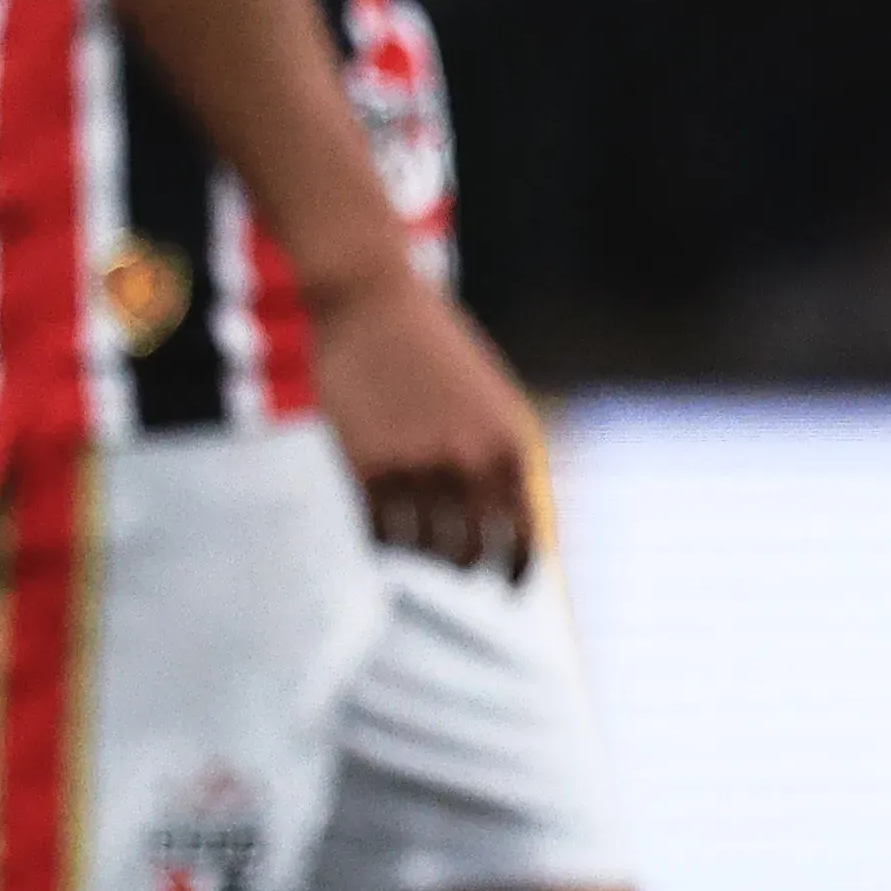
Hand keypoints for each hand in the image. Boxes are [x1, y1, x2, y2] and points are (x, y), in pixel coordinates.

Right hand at [311, 254, 544, 574]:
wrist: (372, 302)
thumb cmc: (433, 349)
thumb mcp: (490, 399)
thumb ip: (501, 459)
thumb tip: (510, 529)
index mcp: (509, 446)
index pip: (522, 535)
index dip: (516, 570)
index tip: (507, 588)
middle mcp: (470, 464)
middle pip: (470, 554)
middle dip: (461, 565)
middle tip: (451, 564)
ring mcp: (418, 469)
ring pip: (423, 550)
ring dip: (418, 550)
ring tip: (411, 534)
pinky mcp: (368, 469)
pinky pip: (380, 533)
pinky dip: (381, 537)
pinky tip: (379, 522)